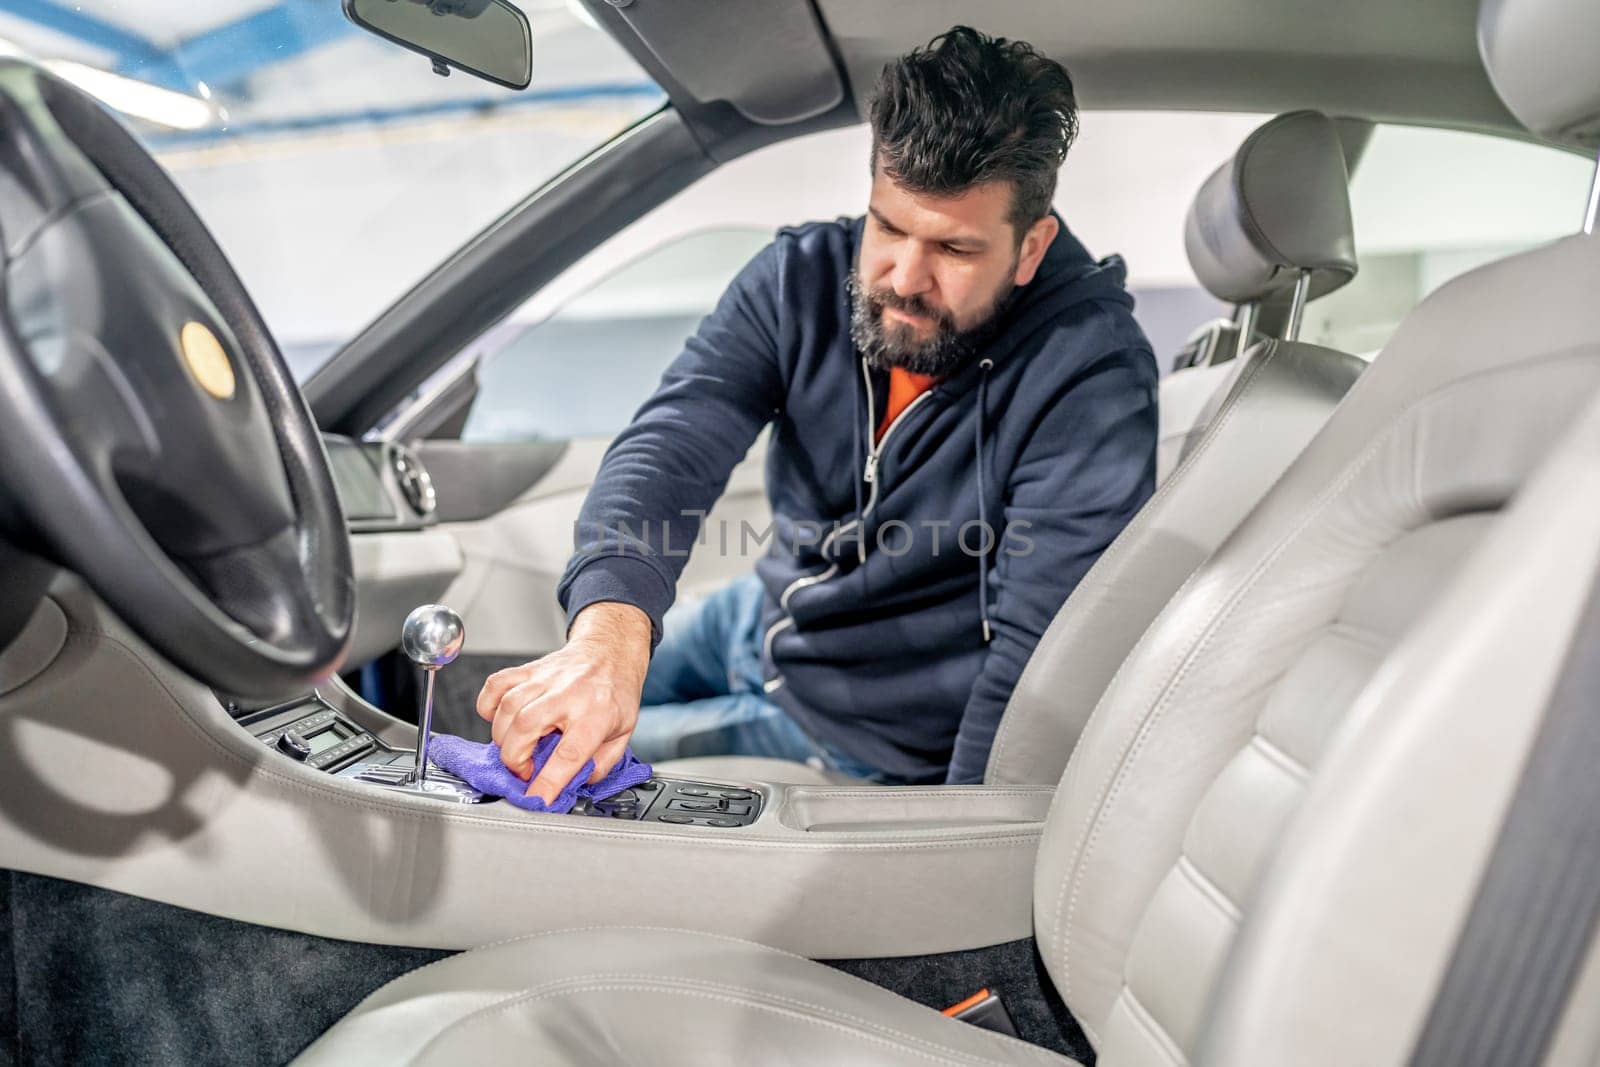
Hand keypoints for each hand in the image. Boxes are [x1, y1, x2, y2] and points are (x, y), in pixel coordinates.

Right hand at [475, 601, 651, 805]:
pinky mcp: (527, 670)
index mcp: (597, 713)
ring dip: (503, 738)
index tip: (536, 799)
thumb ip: (600, 764)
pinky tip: (502, 721)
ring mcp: (545, 679)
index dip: (548, 781)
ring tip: (517, 749)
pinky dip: (489, 708)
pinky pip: (495, 686)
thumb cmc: (615, 692)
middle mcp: (568, 693)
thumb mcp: (624, 733)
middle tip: (525, 769)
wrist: (610, 651)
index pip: (569, 754)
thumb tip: (574, 784)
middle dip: (515, 758)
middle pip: (526, 727)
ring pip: (508, 708)